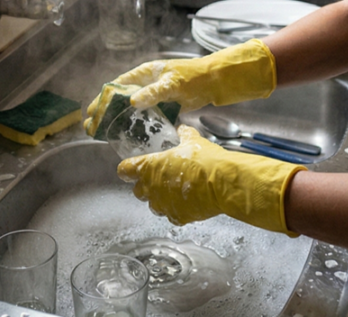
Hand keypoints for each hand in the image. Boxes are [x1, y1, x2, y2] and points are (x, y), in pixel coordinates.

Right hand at [83, 39, 275, 134]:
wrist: (216, 81)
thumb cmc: (194, 75)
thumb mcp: (173, 82)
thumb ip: (154, 92)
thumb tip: (132, 101)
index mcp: (144, 73)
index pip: (116, 86)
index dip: (102, 100)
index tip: (91, 112)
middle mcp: (146, 84)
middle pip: (120, 99)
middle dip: (106, 113)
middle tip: (93, 128)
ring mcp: (155, 96)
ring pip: (132, 109)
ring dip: (120, 121)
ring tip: (106, 135)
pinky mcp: (165, 106)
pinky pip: (147, 116)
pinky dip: (139, 125)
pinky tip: (131, 136)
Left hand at [118, 125, 305, 233]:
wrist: (222, 182)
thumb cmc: (205, 160)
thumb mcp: (194, 141)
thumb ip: (184, 135)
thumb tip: (182, 130)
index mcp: (149, 167)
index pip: (125, 170)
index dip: (128, 168)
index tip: (132, 167)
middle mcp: (151, 188)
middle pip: (137, 190)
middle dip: (146, 185)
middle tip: (160, 177)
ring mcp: (163, 205)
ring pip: (153, 205)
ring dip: (161, 198)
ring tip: (176, 191)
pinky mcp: (177, 217)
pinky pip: (172, 214)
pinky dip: (178, 209)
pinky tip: (189, 201)